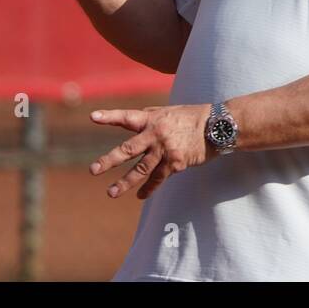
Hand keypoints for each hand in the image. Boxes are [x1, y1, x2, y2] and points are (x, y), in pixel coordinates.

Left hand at [89, 104, 213, 199]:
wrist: (216, 126)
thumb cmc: (191, 117)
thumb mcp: (168, 112)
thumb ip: (149, 118)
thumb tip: (132, 121)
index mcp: (152, 118)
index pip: (126, 117)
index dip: (110, 117)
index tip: (92, 117)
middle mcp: (155, 134)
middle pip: (128, 149)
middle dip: (109, 160)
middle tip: (93, 170)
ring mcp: (165, 150)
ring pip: (140, 170)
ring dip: (125, 183)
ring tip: (111, 193)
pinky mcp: (175, 163)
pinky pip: (158, 178)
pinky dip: (149, 188)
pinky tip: (140, 196)